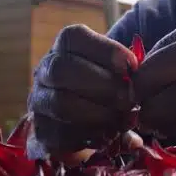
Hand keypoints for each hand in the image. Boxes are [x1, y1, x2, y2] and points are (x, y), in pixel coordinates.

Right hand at [28, 24, 138, 154]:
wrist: (84, 123)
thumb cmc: (107, 88)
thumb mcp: (117, 72)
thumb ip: (126, 72)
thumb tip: (137, 76)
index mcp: (64, 47)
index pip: (74, 37)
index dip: (105, 50)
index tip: (132, 65)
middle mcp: (44, 70)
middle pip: (60, 69)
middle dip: (101, 85)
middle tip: (129, 99)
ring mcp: (39, 102)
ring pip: (60, 104)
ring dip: (98, 114)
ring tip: (122, 121)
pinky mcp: (41, 132)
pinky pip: (60, 135)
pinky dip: (89, 137)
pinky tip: (108, 137)